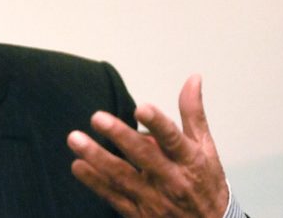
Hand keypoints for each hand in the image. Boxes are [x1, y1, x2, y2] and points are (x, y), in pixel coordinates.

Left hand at [67, 74, 228, 216]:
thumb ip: (193, 113)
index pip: (173, 139)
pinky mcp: (139, 214)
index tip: (141, 108)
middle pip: (144, 156)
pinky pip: (113, 196)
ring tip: (76, 139)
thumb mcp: (206, 147)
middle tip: (97, 117)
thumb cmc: (205, 182)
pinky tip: (78, 165)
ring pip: (122, 177)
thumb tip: (192, 78)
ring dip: (97, 158)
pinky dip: (95, 182)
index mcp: (190, 160)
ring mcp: (154, 199)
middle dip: (120, 136)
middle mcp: (171, 179)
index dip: (158, 123)